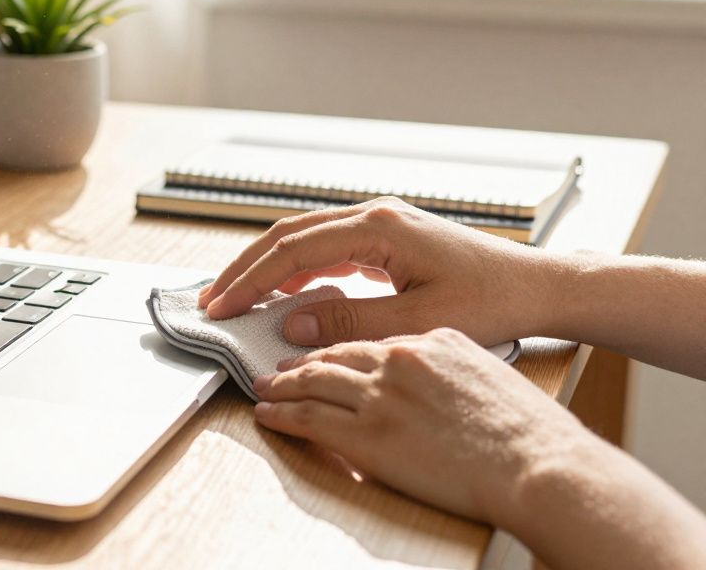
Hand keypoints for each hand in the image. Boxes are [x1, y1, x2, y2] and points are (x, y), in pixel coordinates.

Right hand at [198, 197, 561, 345]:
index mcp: (379, 227)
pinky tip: (283, 293)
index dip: (251, 281)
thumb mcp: (416, 321)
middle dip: (245, 269)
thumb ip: (348, 321)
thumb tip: (288, 322)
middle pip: (288, 235)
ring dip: (266, 267)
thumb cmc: (492, 302)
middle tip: (211, 302)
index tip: (221, 309)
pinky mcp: (387, 237)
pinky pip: (326, 247)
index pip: (293, 251)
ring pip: (303, 238)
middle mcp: (374, 215)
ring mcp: (380, 223)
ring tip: (234, 296)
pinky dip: (295, 269)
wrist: (538, 286)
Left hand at [255, 328, 593, 524]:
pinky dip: (281, 412)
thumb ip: (456, 372)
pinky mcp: (368, 433)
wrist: (541, 466)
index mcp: (437, 340)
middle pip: (337, 351)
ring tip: (265, 386)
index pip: (376, 341)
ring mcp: (382, 394)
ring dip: (282, 382)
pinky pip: (309, 416)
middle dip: (303, 357)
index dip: (345, 348)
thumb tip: (439, 387)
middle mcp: (403, 357)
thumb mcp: (494, 379)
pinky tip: (267, 412)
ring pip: (313, 378)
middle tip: (280, 363)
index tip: (330, 354)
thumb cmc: (532, 435)